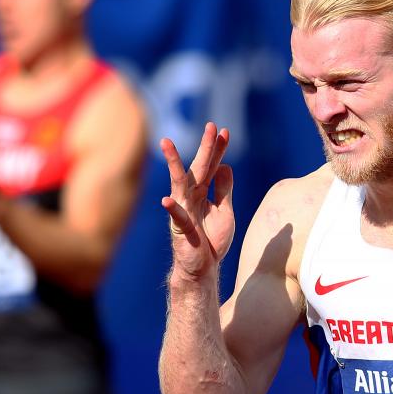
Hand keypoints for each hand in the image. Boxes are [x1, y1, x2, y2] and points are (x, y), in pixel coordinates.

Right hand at [161, 122, 234, 281]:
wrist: (203, 268)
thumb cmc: (212, 240)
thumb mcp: (225, 211)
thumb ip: (224, 190)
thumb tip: (226, 166)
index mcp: (203, 192)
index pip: (212, 166)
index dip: (218, 149)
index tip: (224, 130)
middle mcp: (191, 197)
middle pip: (199, 168)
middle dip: (205, 147)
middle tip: (210, 125)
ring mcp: (184, 211)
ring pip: (179, 184)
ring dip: (174, 163)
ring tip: (166, 144)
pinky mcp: (181, 229)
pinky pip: (176, 217)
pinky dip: (172, 209)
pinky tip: (166, 200)